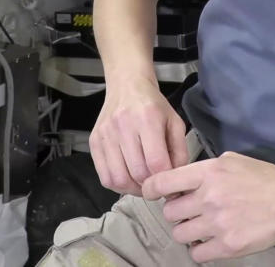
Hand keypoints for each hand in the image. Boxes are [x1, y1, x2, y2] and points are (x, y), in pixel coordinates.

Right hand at [89, 77, 188, 195]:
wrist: (127, 85)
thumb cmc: (153, 105)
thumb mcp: (175, 122)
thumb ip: (180, 152)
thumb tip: (176, 179)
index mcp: (148, 118)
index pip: (156, 162)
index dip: (165, 179)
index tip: (169, 182)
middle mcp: (123, 125)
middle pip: (137, 173)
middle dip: (150, 185)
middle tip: (156, 184)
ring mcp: (106, 134)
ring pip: (119, 179)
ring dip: (133, 188)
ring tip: (142, 183)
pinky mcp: (94, 141)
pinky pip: (104, 176)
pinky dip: (118, 185)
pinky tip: (128, 178)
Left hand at [143, 153, 274, 262]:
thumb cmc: (263, 178)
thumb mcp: (231, 161)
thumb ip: (203, 170)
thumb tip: (180, 181)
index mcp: (208, 173)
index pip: (162, 182)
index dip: (150, 189)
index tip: (152, 193)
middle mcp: (208, 198)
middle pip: (169, 212)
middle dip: (177, 212)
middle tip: (191, 211)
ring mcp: (217, 224)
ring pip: (180, 234)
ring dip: (188, 232)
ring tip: (202, 227)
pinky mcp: (228, 246)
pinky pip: (196, 255)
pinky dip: (200, 250)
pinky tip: (211, 242)